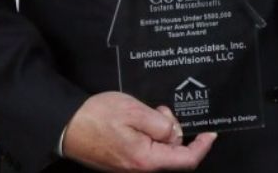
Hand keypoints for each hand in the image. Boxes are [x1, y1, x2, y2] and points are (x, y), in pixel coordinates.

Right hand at [61, 92, 216, 171]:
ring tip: (147, 112)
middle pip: (173, 153)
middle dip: (173, 130)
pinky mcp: (123, 162)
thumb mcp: (135, 111)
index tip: (210, 134)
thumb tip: (174, 134)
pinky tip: (139, 121)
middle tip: (159, 110)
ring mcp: (130, 167)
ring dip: (160, 131)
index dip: (202, 147)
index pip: (186, 161)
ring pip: (160, 151)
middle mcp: (140, 169)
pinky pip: (146, 150)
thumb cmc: (97, 117)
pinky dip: (149, 135)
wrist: (66, 125)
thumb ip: (160, 124)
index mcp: (146, 159)